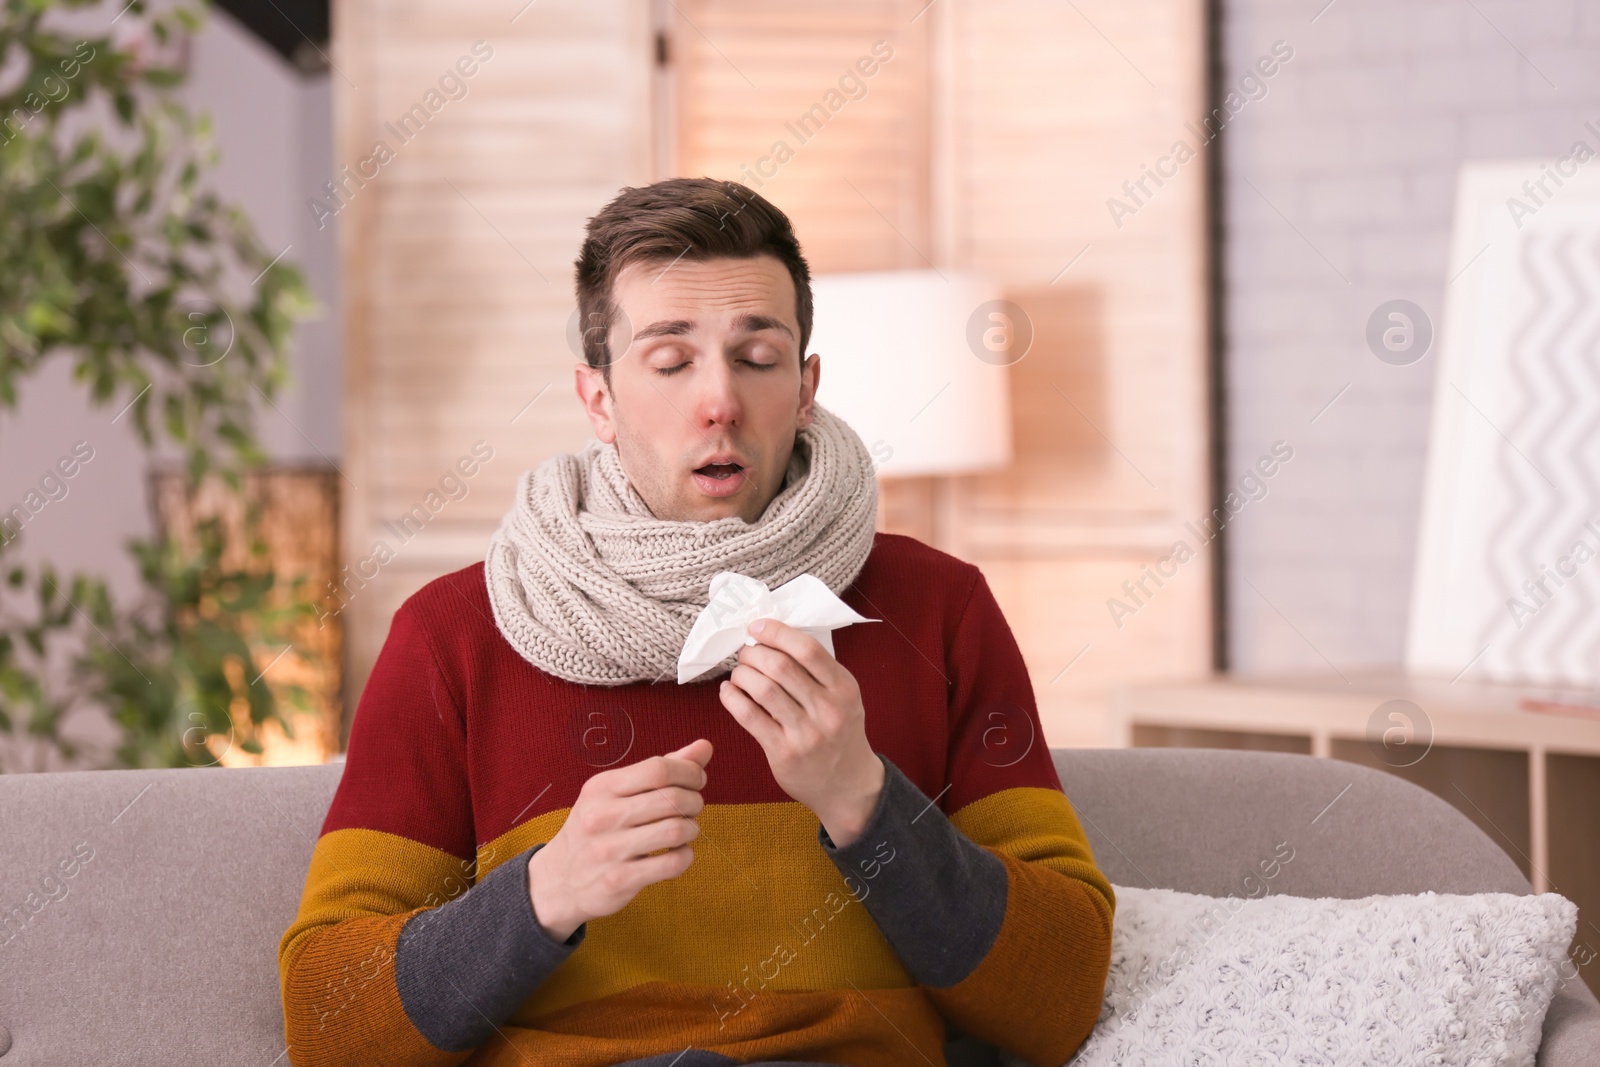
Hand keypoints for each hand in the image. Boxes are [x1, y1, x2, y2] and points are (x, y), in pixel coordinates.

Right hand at [526, 739, 711, 941]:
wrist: (558, 880)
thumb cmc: (598, 828)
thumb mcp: (617, 792)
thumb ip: (662, 769)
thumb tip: (705, 746)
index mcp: (602, 787)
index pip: (659, 769)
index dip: (690, 772)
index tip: (697, 780)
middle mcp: (602, 816)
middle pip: (672, 799)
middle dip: (694, 801)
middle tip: (691, 808)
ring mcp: (609, 850)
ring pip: (676, 831)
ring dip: (692, 829)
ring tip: (685, 830)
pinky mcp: (619, 881)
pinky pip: (672, 864)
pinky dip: (685, 856)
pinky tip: (677, 853)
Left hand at [718, 618, 883, 847]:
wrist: (848, 785)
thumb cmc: (840, 733)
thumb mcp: (843, 697)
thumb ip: (817, 671)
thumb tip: (773, 638)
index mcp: (844, 688)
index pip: (807, 649)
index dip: (777, 632)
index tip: (757, 627)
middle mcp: (828, 710)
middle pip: (780, 666)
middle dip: (754, 653)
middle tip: (745, 654)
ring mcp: (806, 734)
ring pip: (762, 689)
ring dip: (742, 674)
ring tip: (739, 673)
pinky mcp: (784, 753)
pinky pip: (750, 717)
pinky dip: (732, 699)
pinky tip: (728, 691)